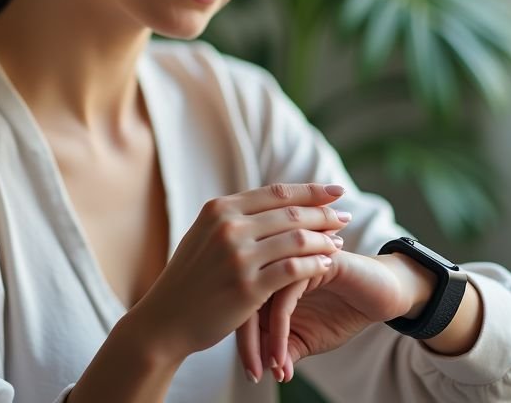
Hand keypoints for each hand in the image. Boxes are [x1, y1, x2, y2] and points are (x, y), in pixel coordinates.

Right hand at [123, 183, 350, 363]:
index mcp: (218, 209)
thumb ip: (232, 219)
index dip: (310, 190)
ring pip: (297, 239)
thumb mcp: (203, 237)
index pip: (276, 192)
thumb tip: (267, 204)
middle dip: (324, 213)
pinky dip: (316, 265)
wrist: (165, 320)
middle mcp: (228, 227)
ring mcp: (237, 256)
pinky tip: (328, 266)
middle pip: (291, 213)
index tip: (335, 191)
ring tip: (339, 243)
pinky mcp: (247, 287)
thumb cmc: (188, 281)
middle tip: (345, 217)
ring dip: (324, 240)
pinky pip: (294, 270)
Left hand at [236, 250, 427, 381]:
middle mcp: (274, 265)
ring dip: (264, 339)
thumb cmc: (341, 312)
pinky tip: (284, 351)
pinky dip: (281, 327)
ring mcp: (290, 259)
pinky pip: (285, 294)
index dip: (242, 343)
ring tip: (270, 366)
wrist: (381, 297)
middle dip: (247, 342)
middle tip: (254, 372)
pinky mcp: (310, 260)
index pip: (239, 306)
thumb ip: (284, 351)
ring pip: (261, 298)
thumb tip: (270, 375)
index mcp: (266, 277)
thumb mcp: (307, 338)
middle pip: (244, 300)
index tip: (251, 374)